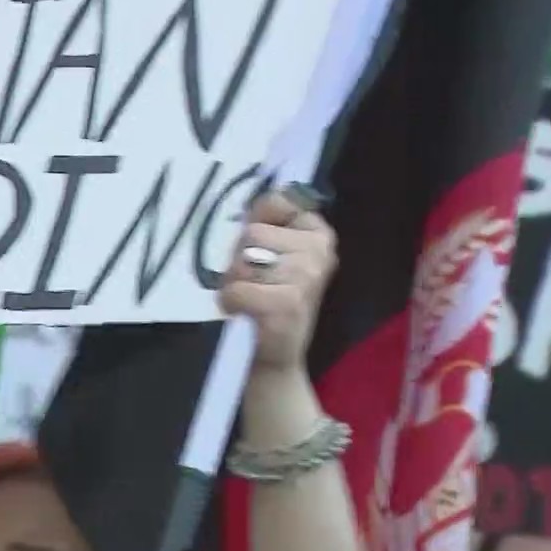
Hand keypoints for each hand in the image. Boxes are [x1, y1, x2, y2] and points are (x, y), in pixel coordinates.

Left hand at [219, 187, 337, 375]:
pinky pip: (236, 290)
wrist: (276, 354)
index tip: (261, 248)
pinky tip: (244, 313)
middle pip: (252, 233)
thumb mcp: (271, 252)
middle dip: (240, 259)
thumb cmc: (268, 296)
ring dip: (234, 281)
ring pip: (243, 261)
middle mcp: (320, 252)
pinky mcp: (288, 305)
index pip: (278, 202)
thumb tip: (267, 196)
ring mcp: (307, 278)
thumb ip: (266, 220)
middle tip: (252, 282)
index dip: (256, 223)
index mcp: (319, 232)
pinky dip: (230, 302)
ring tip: (250, 298)